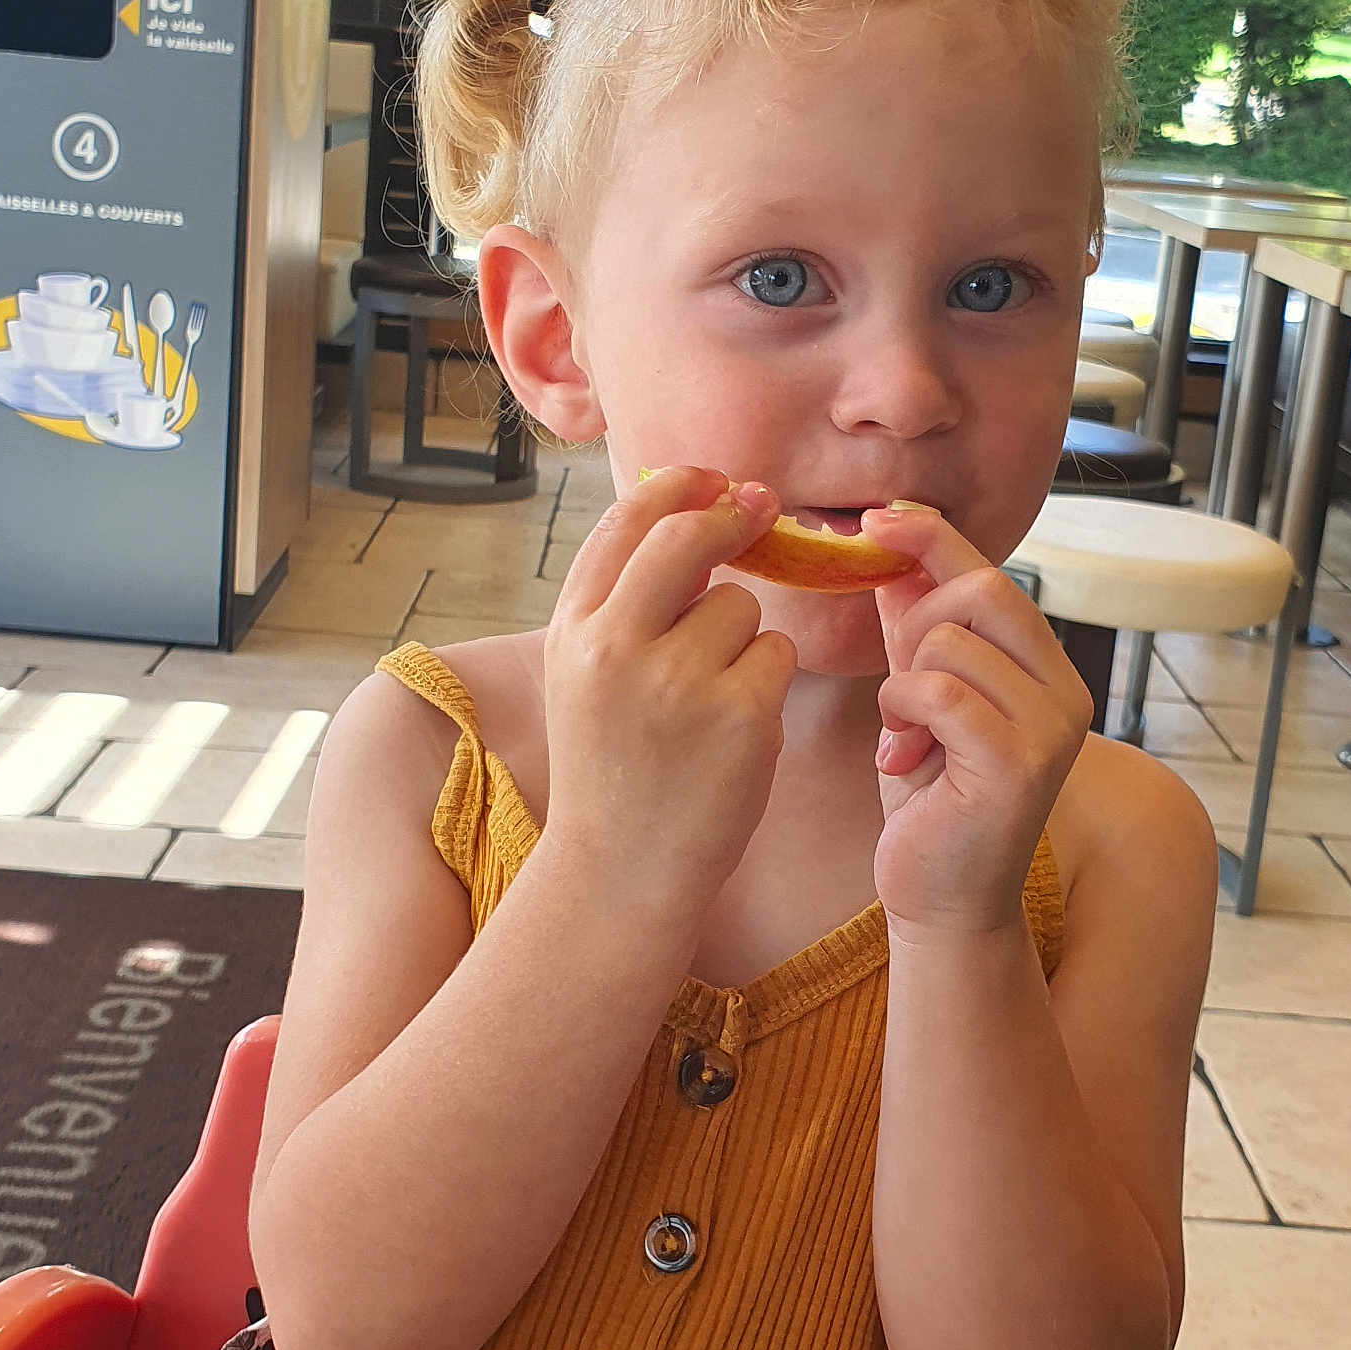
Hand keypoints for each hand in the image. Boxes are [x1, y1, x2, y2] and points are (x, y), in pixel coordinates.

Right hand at [543, 466, 798, 920]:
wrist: (620, 872)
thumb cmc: (611, 768)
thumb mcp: (584, 676)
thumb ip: (620, 601)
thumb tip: (695, 517)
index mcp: (573, 631)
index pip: (626, 522)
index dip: (678, 485)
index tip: (714, 477)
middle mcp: (616, 647)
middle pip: (689, 537)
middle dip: (732, 516)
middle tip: (762, 508)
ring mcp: (678, 681)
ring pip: (743, 606)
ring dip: (743, 637)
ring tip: (710, 700)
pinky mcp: (739, 715)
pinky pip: (777, 654)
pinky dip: (767, 680)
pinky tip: (737, 727)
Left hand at [858, 506, 1093, 937]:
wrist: (941, 898)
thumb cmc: (930, 799)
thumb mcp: (920, 697)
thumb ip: (916, 629)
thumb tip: (893, 550)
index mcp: (1044, 668)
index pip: (990, 570)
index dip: (930, 535)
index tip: (876, 521)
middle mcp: (1065, 691)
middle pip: (980, 589)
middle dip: (914, 622)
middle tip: (897, 685)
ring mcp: (1050, 728)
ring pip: (950, 639)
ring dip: (902, 683)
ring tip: (906, 736)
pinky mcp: (1019, 765)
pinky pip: (939, 691)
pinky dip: (901, 713)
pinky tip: (903, 758)